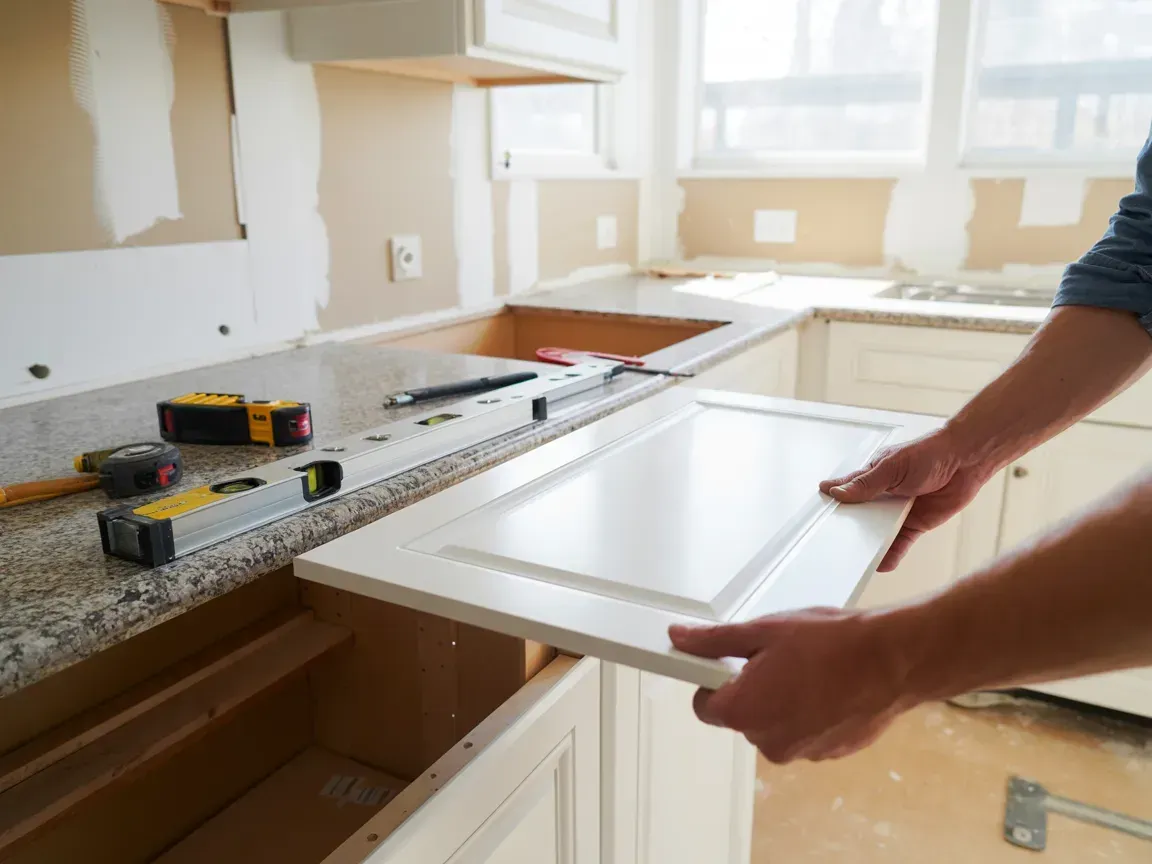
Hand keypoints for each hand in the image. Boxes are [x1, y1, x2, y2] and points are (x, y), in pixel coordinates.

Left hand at [669, 609, 917, 763]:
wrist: (893, 661)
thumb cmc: (832, 643)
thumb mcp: (764, 631)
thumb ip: (715, 641)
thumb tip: (680, 640)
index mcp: (743, 712)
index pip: (705, 706)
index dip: (713, 681)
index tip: (729, 663)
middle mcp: (767, 742)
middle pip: (742, 716)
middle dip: (754, 688)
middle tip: (779, 657)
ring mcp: (801, 752)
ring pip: (776, 724)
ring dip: (784, 700)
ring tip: (810, 668)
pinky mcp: (829, 753)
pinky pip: (806, 732)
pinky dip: (812, 713)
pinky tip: (830, 686)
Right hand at [819, 429, 988, 570]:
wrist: (966, 461)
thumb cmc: (929, 453)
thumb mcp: (891, 467)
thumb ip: (865, 484)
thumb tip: (837, 493)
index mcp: (872, 476)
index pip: (845, 492)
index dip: (833, 504)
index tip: (819, 519)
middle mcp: (882, 495)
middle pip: (860, 516)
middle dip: (849, 529)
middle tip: (835, 545)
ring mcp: (898, 511)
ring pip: (878, 532)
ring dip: (870, 544)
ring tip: (856, 559)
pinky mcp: (915, 524)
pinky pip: (900, 543)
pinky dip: (892, 554)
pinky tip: (882, 564)